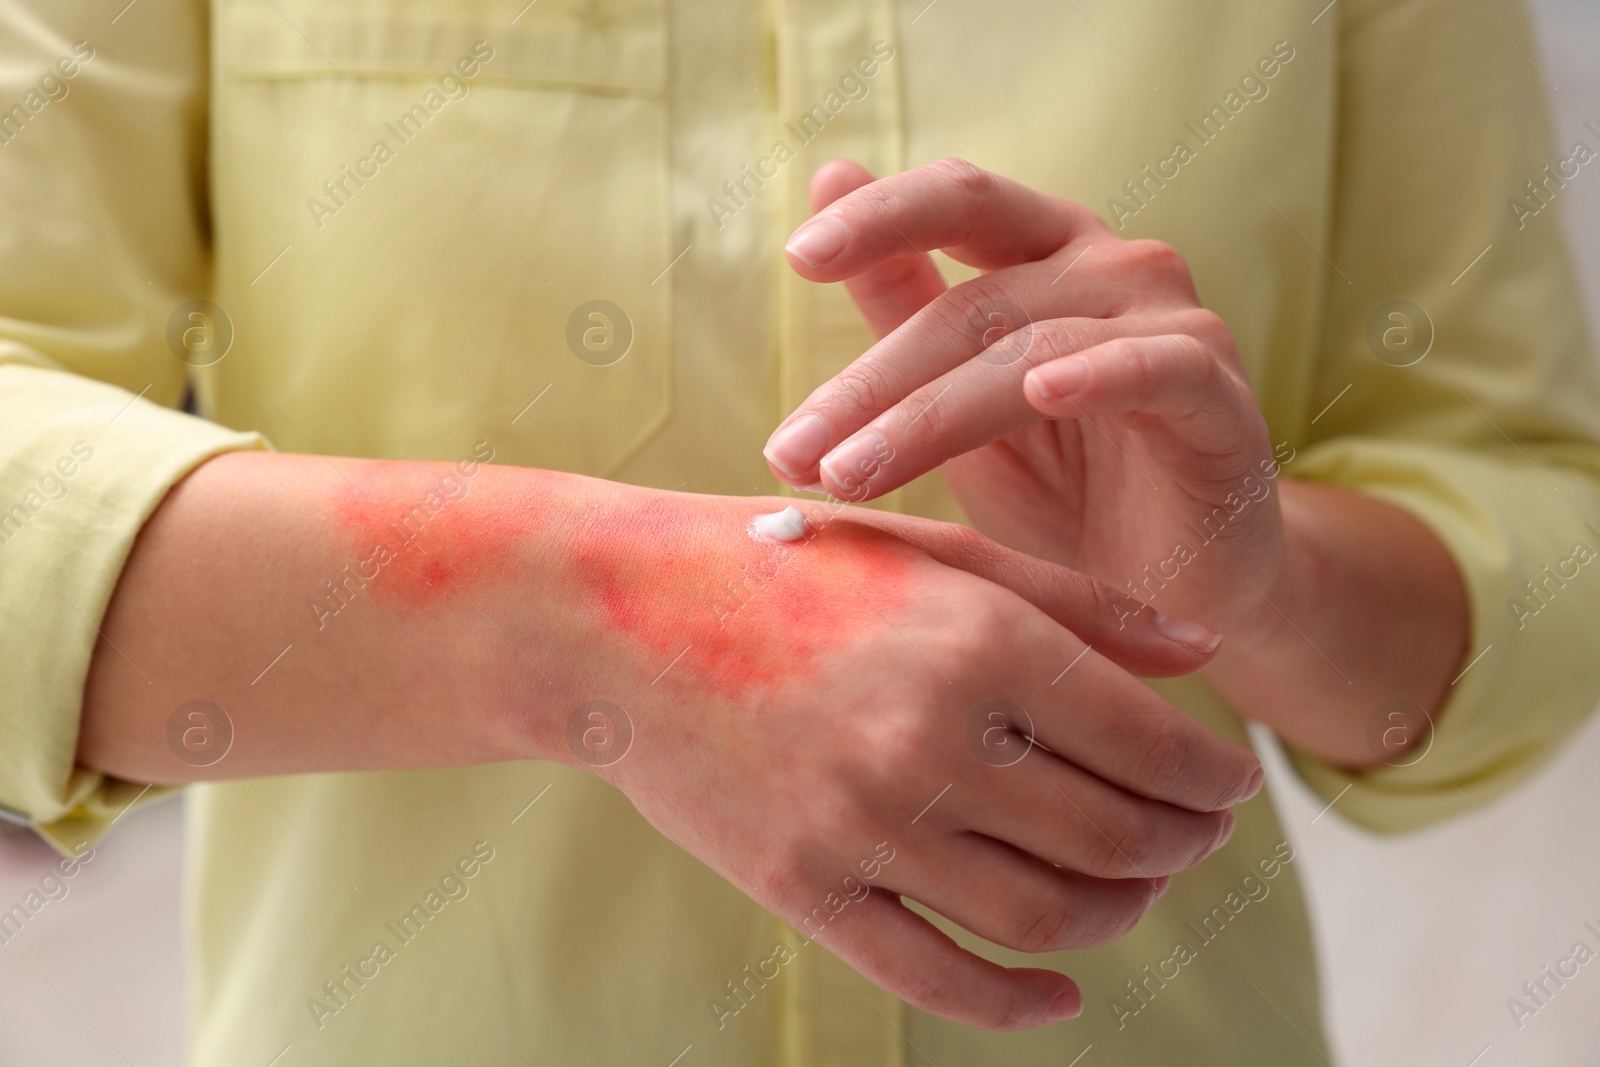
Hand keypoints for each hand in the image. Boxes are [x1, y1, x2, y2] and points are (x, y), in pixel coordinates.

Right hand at [548, 488, 1261, 1029]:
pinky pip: (939, 976)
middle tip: (1195, 833)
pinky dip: (1019, 1003)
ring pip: (1045, 917)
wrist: (616, 615)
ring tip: (1136, 889)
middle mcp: (929, 740)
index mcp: (975, 640)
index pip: (1150, 744)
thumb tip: (1208, 653)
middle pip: (1114, 838)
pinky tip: (1061, 993)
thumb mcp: (934, 549)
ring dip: (1121, 915)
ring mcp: (862, 827)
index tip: (1233, 784)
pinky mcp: (804, 889)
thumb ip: (1077, 601)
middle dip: (1183, 844)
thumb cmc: (785, 564)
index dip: (1215, 777)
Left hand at [763, 159, 1286, 641]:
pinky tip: (1043, 392)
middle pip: (977, 300)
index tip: (797, 256)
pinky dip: (1100, 374)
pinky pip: (1157, 369)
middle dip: (871, 381)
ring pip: (1035, 347)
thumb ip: (903, 297)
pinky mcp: (1220, 398)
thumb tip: (827, 175)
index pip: (961, 201)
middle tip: (791, 450)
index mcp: (1049, 253)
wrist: (1172, 590)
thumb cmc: (1065, 486)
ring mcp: (1174, 325)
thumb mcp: (958, 399)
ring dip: (929, 416)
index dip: (881, 217)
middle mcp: (1115, 268)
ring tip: (851, 473)